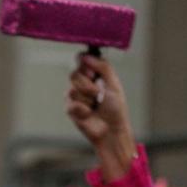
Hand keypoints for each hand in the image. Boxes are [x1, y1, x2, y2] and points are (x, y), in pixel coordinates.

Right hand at [66, 53, 135, 178]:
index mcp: (93, 75)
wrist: (112, 130)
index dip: (84, 64)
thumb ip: (103, 67)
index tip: (93, 73)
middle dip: (88, 84)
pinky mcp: (70, 109)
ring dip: (88, 98)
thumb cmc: (116, 109)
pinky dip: (83, 109)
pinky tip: (89, 114)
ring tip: (96, 106)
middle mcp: (82, 83)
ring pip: (72, 88)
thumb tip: (86, 56)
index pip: (81, 59)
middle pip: (74, 73)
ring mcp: (75, 96)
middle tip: (98, 93)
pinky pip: (71, 103)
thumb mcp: (114, 84)